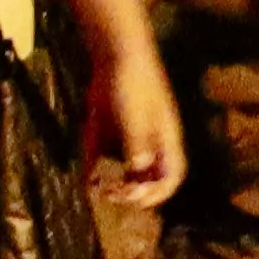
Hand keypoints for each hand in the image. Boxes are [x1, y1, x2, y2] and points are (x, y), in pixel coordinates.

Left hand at [93, 48, 186, 202]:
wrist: (115, 56)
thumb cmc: (133, 83)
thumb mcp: (136, 113)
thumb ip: (136, 140)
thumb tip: (138, 169)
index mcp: (166, 139)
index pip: (172, 175)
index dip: (160, 192)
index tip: (139, 202)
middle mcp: (150, 142)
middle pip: (149, 177)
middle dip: (135, 192)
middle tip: (115, 197)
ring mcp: (128, 137)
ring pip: (125, 170)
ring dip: (115, 184)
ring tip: (100, 192)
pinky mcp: (108, 131)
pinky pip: (104, 156)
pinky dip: (96, 169)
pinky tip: (86, 180)